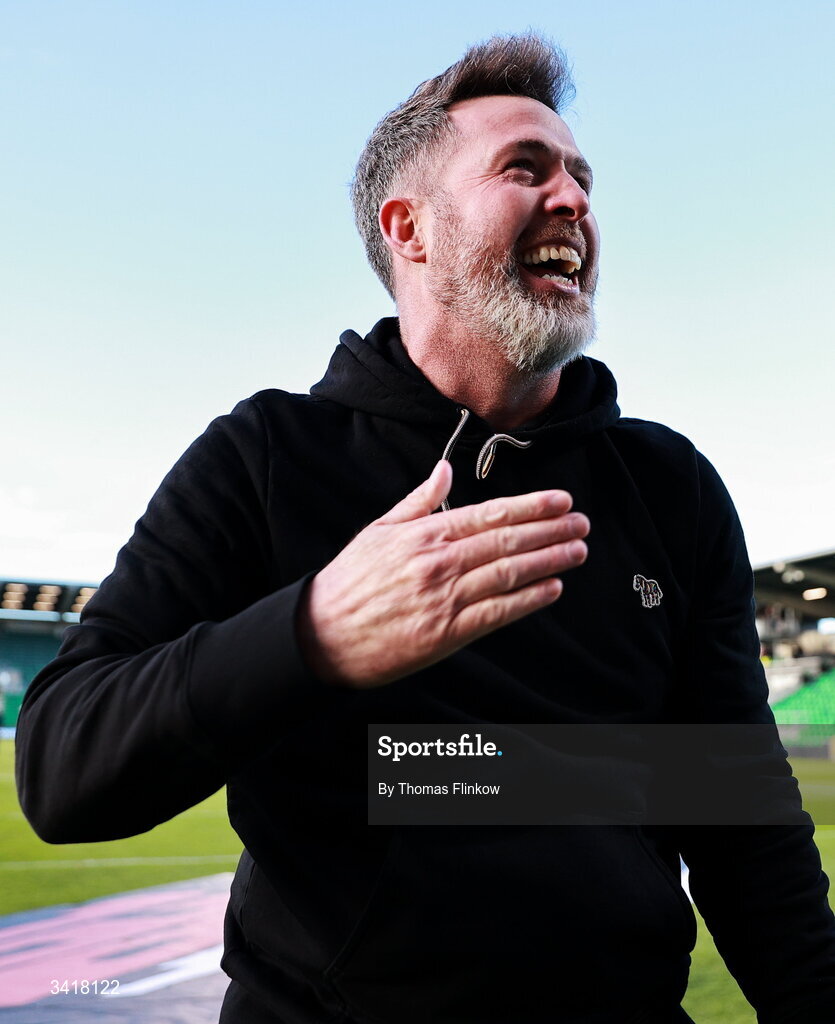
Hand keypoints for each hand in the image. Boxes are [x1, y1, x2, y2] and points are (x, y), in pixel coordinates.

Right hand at [296, 460, 588, 687]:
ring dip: (550, 561)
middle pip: (508, 541)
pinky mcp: (446, 634)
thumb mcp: (378, 530)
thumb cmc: (350, 582)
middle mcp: (440, 563)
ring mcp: (445, 599)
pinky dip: (528, 600)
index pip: (490, 514)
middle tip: (582, 523)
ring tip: (578, 550)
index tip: (561, 500)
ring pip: (509, 574)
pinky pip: (498, 614)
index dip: (531, 506)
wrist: (321, 634)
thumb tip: (445, 469)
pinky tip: (552, 588)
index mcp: (425, 534)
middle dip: (551, 530)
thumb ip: (419, 501)